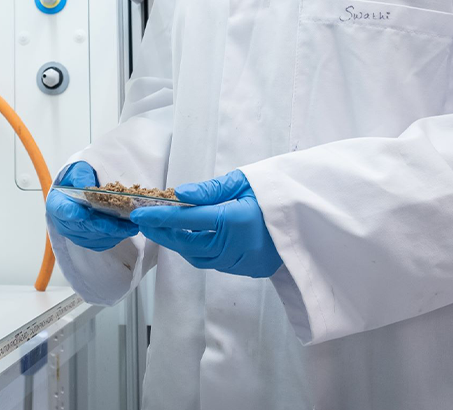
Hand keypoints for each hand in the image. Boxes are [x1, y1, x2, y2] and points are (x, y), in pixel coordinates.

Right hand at [46, 161, 138, 251]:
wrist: (78, 190)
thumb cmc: (78, 180)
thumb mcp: (79, 170)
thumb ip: (81, 176)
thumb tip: (87, 187)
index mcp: (57, 203)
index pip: (62, 209)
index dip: (72, 213)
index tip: (83, 214)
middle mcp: (64, 223)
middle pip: (82, 227)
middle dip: (102, 226)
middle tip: (118, 224)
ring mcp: (75, 235)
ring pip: (94, 237)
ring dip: (112, 233)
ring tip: (130, 227)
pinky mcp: (88, 241)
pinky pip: (101, 243)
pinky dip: (115, 237)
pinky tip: (127, 230)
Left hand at [131, 170, 281, 277]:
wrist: (312, 221)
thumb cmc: (277, 193)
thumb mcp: (246, 181)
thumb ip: (211, 190)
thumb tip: (180, 194)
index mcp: (236, 220)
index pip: (187, 220)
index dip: (160, 217)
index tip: (140, 214)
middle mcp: (236, 246)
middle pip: (188, 243)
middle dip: (164, 232)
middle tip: (145, 221)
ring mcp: (242, 262)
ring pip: (198, 257)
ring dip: (179, 244)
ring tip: (164, 228)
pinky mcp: (248, 270)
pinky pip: (213, 262)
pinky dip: (198, 251)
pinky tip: (191, 237)